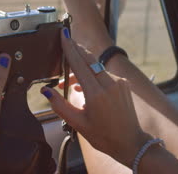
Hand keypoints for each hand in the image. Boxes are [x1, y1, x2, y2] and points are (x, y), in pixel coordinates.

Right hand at [41, 28, 150, 166]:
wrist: (130, 142)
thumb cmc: (104, 136)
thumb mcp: (77, 123)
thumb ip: (60, 105)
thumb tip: (46, 91)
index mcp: (96, 94)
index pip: (79, 65)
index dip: (70, 49)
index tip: (64, 35)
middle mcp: (109, 84)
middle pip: (89, 60)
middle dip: (77, 49)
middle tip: (66, 40)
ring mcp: (119, 83)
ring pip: (96, 67)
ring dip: (82, 68)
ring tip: (69, 82)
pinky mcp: (124, 84)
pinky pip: (104, 74)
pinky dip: (93, 75)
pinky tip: (84, 86)